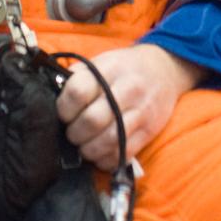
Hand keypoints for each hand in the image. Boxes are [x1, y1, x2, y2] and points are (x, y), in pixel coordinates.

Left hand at [55, 44, 202, 170]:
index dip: (64, 107)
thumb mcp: (103, 61)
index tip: (64, 113)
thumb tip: (55, 94)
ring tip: (84, 145)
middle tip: (73, 133)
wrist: (165, 69)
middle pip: (92, 120)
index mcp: (110, 68)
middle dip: (75, 133)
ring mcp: (141, 111)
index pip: (79, 91)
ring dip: (89, 150)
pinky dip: (107, 159)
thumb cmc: (126, 67)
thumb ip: (79, 76)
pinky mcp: (150, 130)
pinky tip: (100, 154)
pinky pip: (124, 153)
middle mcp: (128, 89)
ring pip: (108, 141)